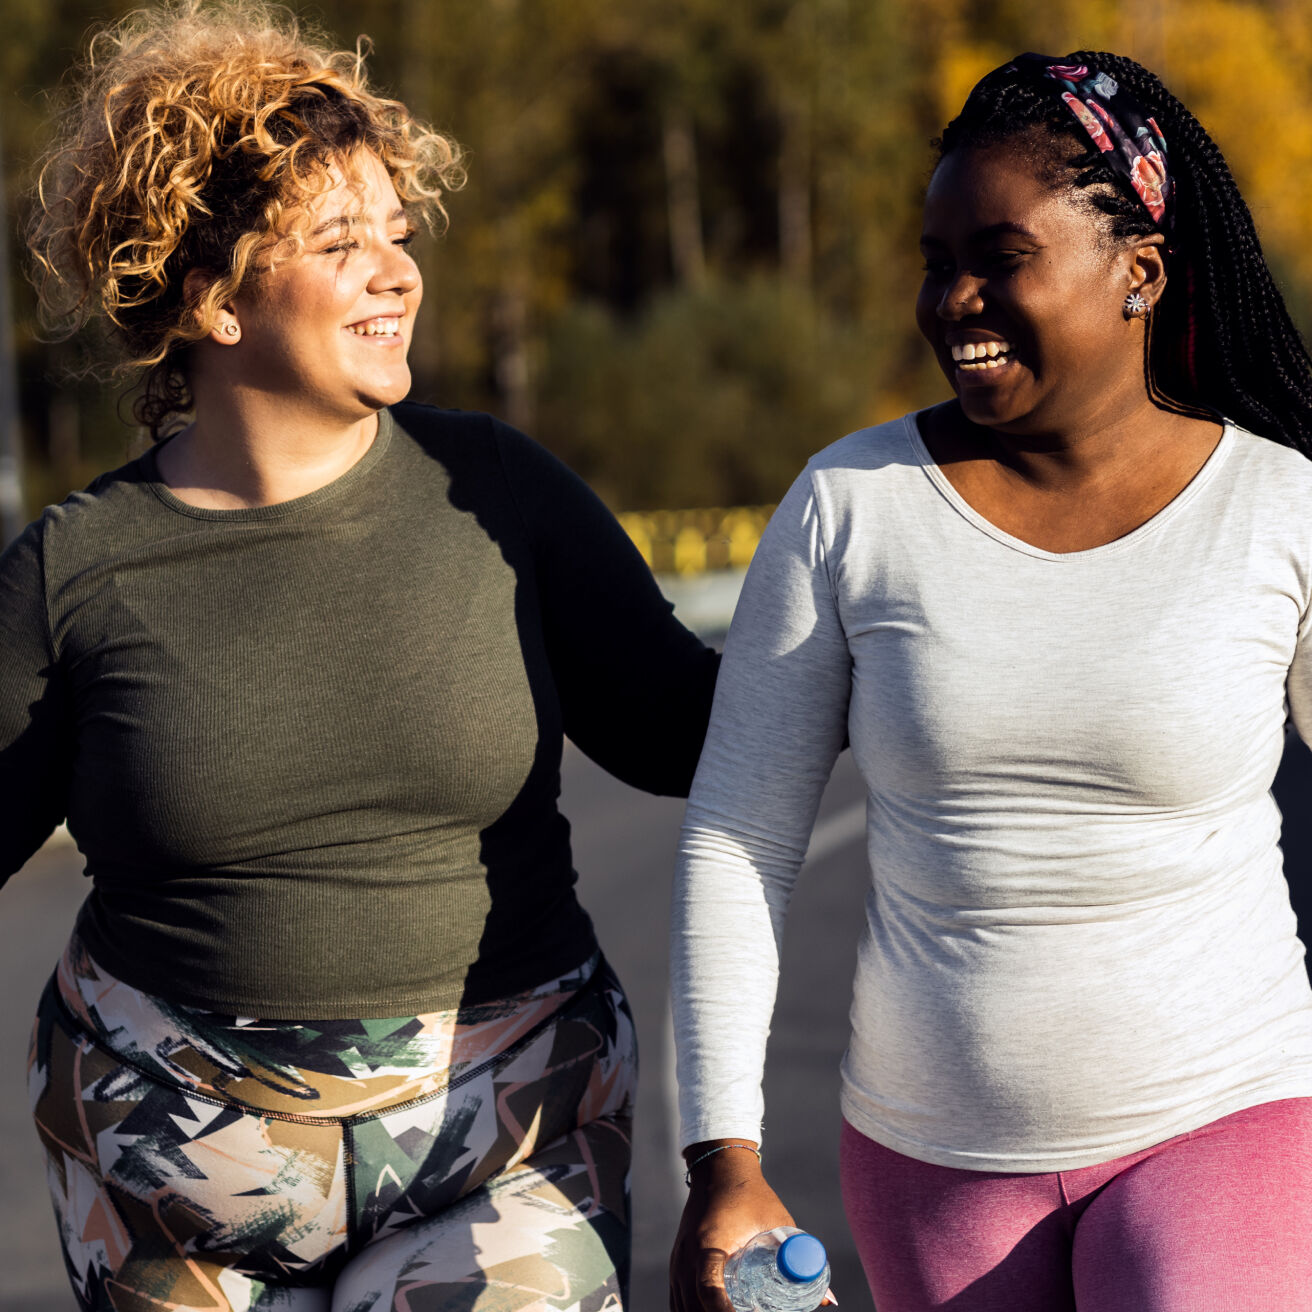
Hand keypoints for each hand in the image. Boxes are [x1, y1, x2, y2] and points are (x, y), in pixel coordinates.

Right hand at [668, 1142, 794, 1311]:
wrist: (718, 1169)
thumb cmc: (751, 1195)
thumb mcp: (778, 1223)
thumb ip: (799, 1261)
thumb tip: (829, 1300)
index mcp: (710, 1244)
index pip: (708, 1289)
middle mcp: (687, 1255)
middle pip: (694, 1307)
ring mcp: (678, 1261)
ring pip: (683, 1308)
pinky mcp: (676, 1263)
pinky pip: (678, 1301)